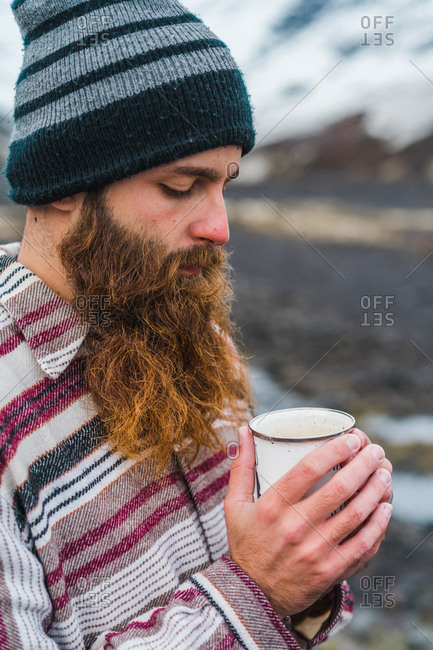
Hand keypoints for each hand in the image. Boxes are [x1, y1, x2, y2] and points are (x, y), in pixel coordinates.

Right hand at [224, 426, 391, 618]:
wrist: (252, 595)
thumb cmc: (246, 543)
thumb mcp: (235, 504)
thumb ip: (241, 466)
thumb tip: (244, 430)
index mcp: (272, 506)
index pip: (308, 470)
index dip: (333, 450)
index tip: (350, 438)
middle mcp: (294, 527)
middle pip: (338, 489)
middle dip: (363, 464)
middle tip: (375, 451)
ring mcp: (314, 550)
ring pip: (355, 514)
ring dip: (375, 490)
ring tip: (384, 473)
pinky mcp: (329, 571)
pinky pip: (361, 545)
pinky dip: (377, 525)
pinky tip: (385, 508)